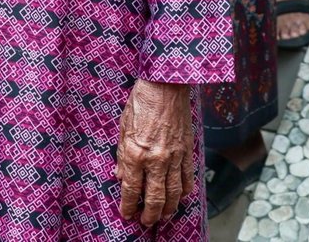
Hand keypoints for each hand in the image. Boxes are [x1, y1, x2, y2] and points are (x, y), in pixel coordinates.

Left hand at [116, 79, 195, 226]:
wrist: (165, 85)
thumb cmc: (140, 102)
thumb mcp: (123, 128)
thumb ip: (122, 156)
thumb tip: (120, 176)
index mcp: (135, 153)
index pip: (131, 189)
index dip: (128, 206)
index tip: (126, 214)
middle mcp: (155, 159)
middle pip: (155, 198)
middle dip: (150, 215)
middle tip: (146, 222)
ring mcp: (174, 157)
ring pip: (174, 193)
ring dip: (169, 209)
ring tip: (164, 216)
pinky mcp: (187, 151)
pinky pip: (188, 178)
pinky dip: (185, 191)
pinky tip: (181, 197)